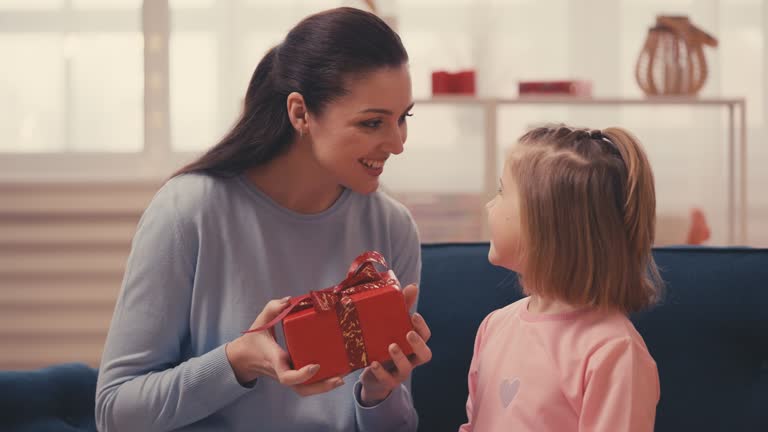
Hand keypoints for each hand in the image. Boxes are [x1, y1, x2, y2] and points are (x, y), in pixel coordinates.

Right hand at [225, 297, 344, 395]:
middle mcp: (282, 372)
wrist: (243, 359)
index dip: (302, 375)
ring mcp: (288, 376)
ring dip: (324, 387)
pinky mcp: (292, 376)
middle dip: (321, 387)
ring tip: (343, 376)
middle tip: (340, 378)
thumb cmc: (253, 340)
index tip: (315, 366)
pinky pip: (307, 385)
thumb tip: (289, 300)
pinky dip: (321, 383)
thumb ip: (272, 308)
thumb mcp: (260, 322)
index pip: (286, 376)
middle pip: (302, 388)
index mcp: (275, 360)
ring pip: (306, 390)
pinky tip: (337, 373)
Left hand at [358, 284, 432, 405]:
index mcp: (413, 344)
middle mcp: (410, 358)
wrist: (372, 375)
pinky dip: (380, 371)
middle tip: (408, 333)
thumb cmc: (384, 345)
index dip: (422, 327)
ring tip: (391, 346)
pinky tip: (373, 362)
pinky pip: (386, 379)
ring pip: (406, 368)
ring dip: (400, 357)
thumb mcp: (391, 326)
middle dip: (418, 344)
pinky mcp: (386, 381)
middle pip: (425, 355)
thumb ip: (402, 307)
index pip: (425, 336)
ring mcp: (399, 372)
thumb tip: (413, 286)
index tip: (413, 315)